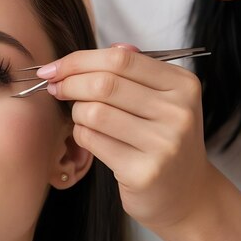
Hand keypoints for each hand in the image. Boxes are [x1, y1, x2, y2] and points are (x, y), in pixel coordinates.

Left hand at [37, 45, 212, 228]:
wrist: (186, 196)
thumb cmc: (162, 140)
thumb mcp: (162, 100)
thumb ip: (137, 71)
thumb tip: (111, 45)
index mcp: (183, 85)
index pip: (121, 59)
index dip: (79, 60)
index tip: (54, 68)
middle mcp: (178, 112)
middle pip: (104, 83)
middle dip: (69, 82)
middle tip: (55, 87)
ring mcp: (163, 144)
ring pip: (94, 112)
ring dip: (76, 111)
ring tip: (80, 116)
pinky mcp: (143, 172)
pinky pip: (92, 140)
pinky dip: (80, 134)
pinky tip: (88, 136)